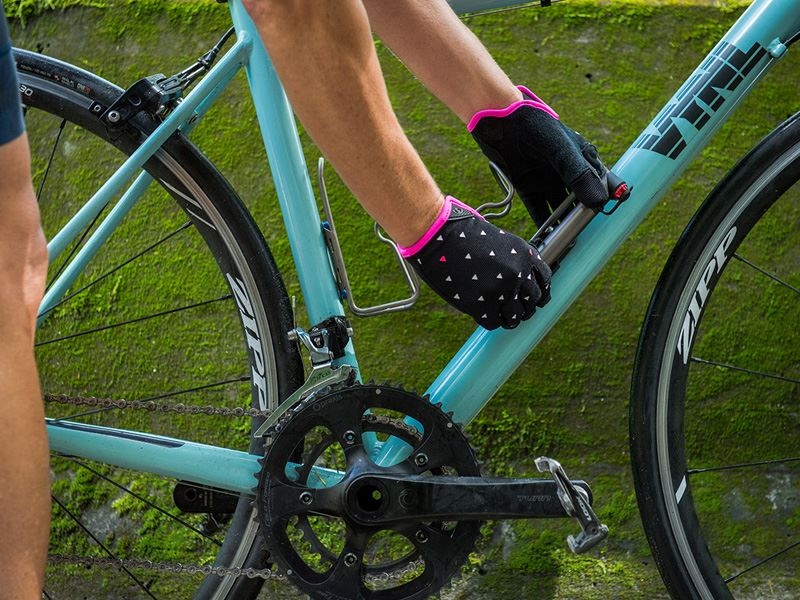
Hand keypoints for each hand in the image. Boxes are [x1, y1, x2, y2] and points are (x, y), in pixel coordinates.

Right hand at [399, 196, 550, 329]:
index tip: (532, 298)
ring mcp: (501, 291)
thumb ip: (516, 259)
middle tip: (515, 309)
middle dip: (525, 307)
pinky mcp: (481, 305)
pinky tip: (483, 312)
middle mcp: (518, 275)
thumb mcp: (501, 240)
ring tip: (500, 315)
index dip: (538, 291)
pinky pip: (494, 322)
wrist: (439, 236)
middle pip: (532, 302)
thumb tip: (523, 280)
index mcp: (526, 256)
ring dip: (508, 317)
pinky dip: (490, 320)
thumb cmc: (464, 233)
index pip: (544, 281)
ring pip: (515, 317)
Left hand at [471, 85, 621, 226]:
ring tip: (567, 244)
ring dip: (563, 225)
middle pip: (581, 201)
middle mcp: (567, 172)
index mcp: (583, 158)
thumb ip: (578, 174)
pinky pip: (538, 210)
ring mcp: (547, 180)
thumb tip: (598, 202)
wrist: (498, 120)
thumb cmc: (534, 125)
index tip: (606, 220)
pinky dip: (542, 225)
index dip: (606, 201)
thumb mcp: (560, 149)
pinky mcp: (528, 187)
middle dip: (583, 219)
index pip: (602, 184)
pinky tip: (545, 240)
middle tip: (585, 238)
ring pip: (560, 209)